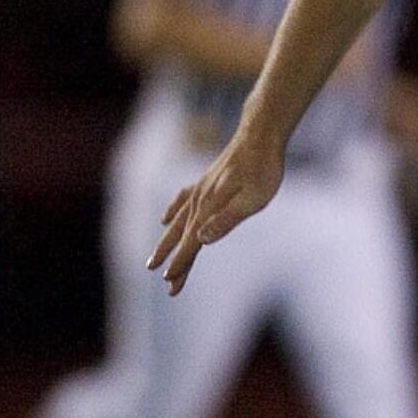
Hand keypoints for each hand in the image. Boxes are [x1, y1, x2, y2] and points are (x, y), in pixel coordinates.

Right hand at [146, 128, 284, 294]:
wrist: (260, 134)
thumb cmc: (262, 168)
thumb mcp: (252, 199)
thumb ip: (226, 220)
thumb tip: (200, 240)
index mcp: (210, 208)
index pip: (191, 243)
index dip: (181, 264)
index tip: (169, 282)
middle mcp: (200, 200)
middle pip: (181, 236)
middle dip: (170, 259)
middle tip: (159, 278)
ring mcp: (200, 189)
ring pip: (178, 222)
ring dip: (166, 241)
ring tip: (154, 259)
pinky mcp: (206, 181)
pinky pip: (182, 201)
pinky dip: (172, 212)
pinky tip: (165, 219)